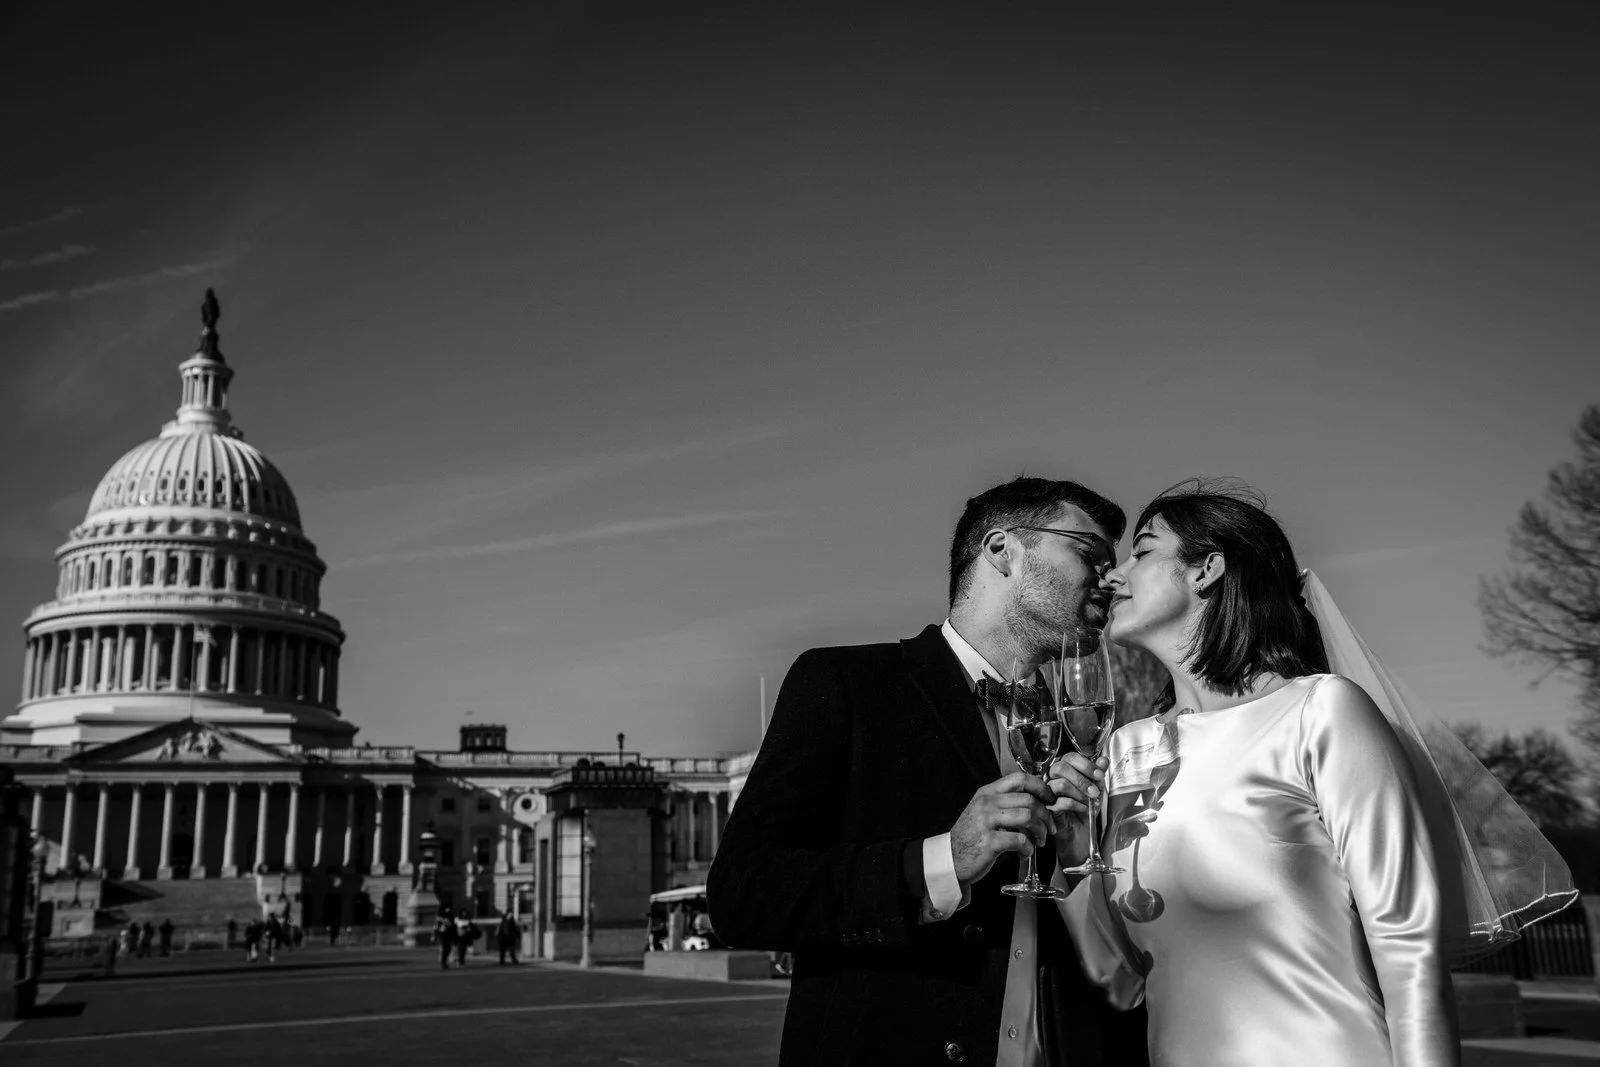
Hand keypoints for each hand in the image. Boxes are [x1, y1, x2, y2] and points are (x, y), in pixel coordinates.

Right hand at [949, 772, 1057, 885]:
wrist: (950, 859)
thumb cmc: (972, 836)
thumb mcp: (983, 812)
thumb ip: (1004, 804)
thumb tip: (1038, 804)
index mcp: (987, 793)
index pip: (1020, 779)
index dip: (1040, 788)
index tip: (1050, 800)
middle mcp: (986, 803)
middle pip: (1029, 799)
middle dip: (1046, 816)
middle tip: (1049, 829)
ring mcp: (986, 821)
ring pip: (1027, 817)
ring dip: (1040, 831)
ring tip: (1039, 841)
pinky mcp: (989, 841)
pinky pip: (1020, 840)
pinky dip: (1028, 849)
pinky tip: (1025, 853)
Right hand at [1046, 753, 1106, 871]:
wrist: (1080, 836)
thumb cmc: (1084, 812)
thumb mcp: (1096, 790)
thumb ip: (1098, 775)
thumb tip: (1104, 760)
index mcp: (1063, 771)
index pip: (1069, 757)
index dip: (1086, 764)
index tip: (1099, 775)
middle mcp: (1051, 779)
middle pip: (1060, 767)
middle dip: (1082, 779)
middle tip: (1095, 792)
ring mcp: (1046, 793)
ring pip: (1061, 785)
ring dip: (1080, 795)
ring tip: (1090, 804)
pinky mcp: (1046, 809)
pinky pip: (1061, 802)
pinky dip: (1077, 806)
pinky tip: (1084, 811)